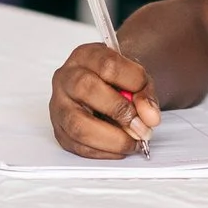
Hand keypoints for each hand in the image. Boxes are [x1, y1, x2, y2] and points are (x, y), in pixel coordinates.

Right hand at [48, 43, 161, 157]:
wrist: (101, 88)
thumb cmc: (116, 82)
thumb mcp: (135, 78)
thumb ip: (145, 94)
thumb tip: (149, 117)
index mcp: (86, 56)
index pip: (107, 65)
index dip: (133, 84)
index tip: (147, 102)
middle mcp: (66, 77)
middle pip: (85, 88)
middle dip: (119, 111)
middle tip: (140, 127)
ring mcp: (59, 104)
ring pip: (77, 124)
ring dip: (111, 139)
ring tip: (132, 142)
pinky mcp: (59, 129)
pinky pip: (77, 146)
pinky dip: (103, 152)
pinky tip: (118, 149)